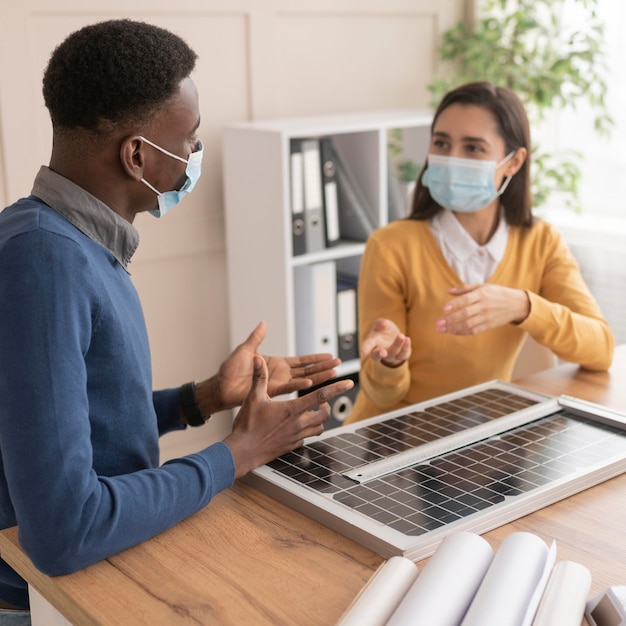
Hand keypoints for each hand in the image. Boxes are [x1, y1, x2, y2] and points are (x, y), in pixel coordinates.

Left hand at [197, 321, 340, 413]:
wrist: (220, 385)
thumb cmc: (230, 369)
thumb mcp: (246, 349)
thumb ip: (257, 337)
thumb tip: (264, 323)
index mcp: (277, 364)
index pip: (301, 360)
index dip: (315, 358)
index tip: (330, 355)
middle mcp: (280, 374)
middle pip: (307, 370)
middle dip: (323, 366)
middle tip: (338, 363)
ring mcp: (277, 383)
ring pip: (302, 379)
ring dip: (317, 376)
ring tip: (333, 373)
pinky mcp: (269, 391)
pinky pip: (287, 388)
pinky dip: (298, 385)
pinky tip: (310, 383)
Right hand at [223, 356, 353, 477]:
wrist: (243, 451)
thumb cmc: (247, 425)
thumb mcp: (253, 397)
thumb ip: (259, 377)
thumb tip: (257, 359)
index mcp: (292, 410)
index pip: (320, 396)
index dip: (337, 388)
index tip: (349, 383)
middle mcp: (298, 424)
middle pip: (325, 414)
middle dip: (327, 406)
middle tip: (321, 401)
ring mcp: (297, 436)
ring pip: (319, 428)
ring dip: (319, 419)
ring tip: (312, 412)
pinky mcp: (293, 446)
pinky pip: (308, 437)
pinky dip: (308, 430)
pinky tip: (298, 426)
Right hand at [360, 318, 410, 366]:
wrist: (396, 338)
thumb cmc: (385, 331)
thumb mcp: (382, 324)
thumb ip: (381, 323)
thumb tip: (383, 323)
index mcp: (373, 342)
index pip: (367, 346)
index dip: (365, 349)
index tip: (363, 353)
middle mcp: (380, 350)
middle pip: (377, 355)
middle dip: (379, 354)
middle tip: (383, 352)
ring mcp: (390, 355)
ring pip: (392, 352)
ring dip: (396, 344)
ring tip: (401, 335)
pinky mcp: (401, 356)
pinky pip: (403, 353)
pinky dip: (405, 346)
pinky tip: (407, 339)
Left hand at [436, 284, 529, 335]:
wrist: (517, 304)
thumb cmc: (497, 293)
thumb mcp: (483, 286)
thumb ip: (464, 289)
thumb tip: (448, 291)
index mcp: (482, 294)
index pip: (466, 299)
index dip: (455, 304)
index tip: (444, 309)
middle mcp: (484, 306)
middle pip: (465, 314)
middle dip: (450, 319)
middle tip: (438, 323)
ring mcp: (487, 317)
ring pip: (468, 324)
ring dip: (454, 328)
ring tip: (442, 329)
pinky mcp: (489, 325)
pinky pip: (475, 330)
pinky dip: (463, 332)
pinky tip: (453, 332)